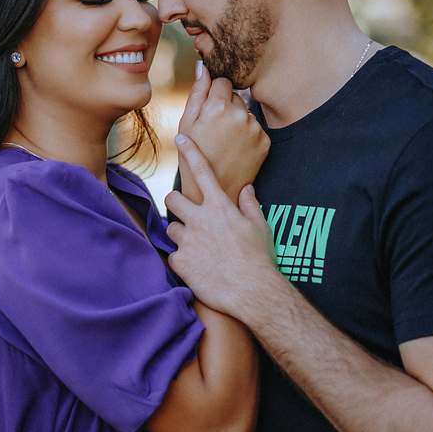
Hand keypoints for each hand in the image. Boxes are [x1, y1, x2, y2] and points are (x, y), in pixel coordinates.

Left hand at [165, 134, 279, 316]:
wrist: (253, 293)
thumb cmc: (260, 260)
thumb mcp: (260, 227)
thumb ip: (249, 205)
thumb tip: (246, 189)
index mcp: (221, 207)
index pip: (202, 170)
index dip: (190, 151)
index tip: (180, 139)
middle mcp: (200, 219)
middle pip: (172, 197)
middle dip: (176, 203)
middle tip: (187, 214)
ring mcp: (188, 240)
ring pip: (172, 227)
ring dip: (182, 234)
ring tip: (200, 248)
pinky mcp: (180, 262)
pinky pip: (174, 254)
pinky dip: (183, 259)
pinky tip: (199, 267)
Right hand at [177, 62, 268, 203]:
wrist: (212, 190)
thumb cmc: (193, 156)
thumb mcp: (187, 123)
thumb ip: (197, 92)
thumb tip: (203, 66)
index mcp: (218, 107)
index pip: (222, 81)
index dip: (213, 95)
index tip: (208, 110)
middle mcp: (240, 115)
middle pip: (235, 95)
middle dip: (225, 107)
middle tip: (214, 130)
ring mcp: (255, 129)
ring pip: (245, 112)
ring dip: (237, 121)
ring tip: (224, 142)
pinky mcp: (265, 142)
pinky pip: (256, 128)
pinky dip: (247, 135)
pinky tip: (236, 149)